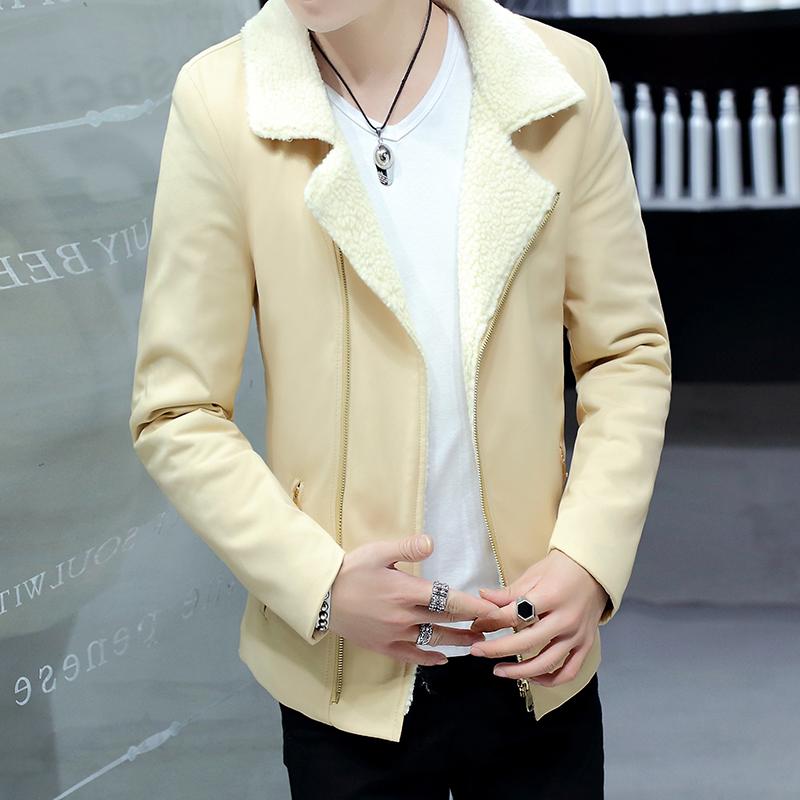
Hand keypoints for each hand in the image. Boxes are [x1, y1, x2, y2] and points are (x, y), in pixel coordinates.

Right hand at [328, 533, 495, 666]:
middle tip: (494, 626)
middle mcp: (404, 616)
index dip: (474, 606)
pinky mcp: (384, 647)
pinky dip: (430, 659)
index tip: (493, 610)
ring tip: (477, 642)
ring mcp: (395, 634)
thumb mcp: (378, 552)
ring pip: (434, 640)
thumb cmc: (351, 570)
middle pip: (446, 621)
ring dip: (458, 642)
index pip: (449, 600)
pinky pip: (412, 657)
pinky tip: (442, 659)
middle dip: (473, 624)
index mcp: (406, 591)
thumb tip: (432, 543)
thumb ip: (407, 548)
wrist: (322, 596)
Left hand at [467, 547, 608, 686]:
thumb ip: (508, 592)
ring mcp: (577, 635)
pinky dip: (550, 680)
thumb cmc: (562, 568)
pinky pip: (569, 671)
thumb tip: (483, 599)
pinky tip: (532, 677)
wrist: (594, 570)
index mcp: (551, 596)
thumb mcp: (533, 574)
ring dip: (520, 671)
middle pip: (526, 642)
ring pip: (547, 663)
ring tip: (500, 671)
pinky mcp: (586, 645)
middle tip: (478, 651)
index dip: (491, 622)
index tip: (476, 625)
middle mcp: (566, 619)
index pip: (515, 615)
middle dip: (497, 649)